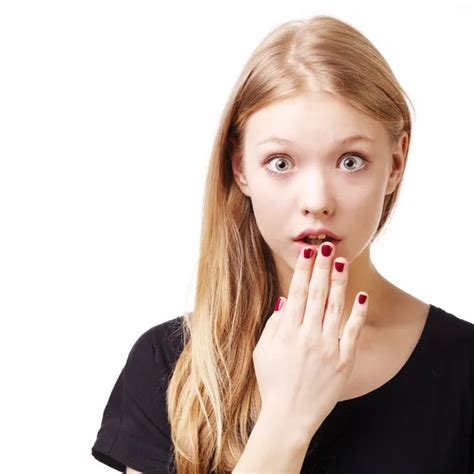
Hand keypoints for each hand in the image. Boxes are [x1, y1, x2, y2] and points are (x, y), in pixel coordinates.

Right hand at [252, 242, 367, 436]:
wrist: (289, 416)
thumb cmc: (272, 382)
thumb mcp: (263, 351)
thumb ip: (273, 323)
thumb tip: (285, 300)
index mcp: (287, 331)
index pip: (298, 293)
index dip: (304, 270)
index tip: (308, 252)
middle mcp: (308, 335)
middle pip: (317, 294)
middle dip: (322, 268)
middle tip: (327, 247)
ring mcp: (327, 348)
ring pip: (335, 307)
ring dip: (340, 282)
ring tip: (343, 262)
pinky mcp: (343, 361)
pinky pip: (352, 332)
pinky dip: (357, 314)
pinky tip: (361, 296)